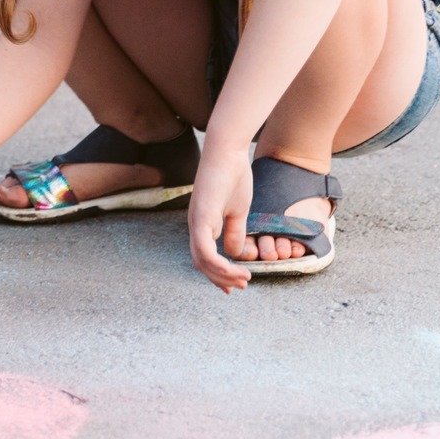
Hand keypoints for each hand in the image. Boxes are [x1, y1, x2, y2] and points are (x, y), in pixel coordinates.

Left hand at [187, 155, 253, 293]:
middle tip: (242, 286)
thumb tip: (234, 254)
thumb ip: (234, 232)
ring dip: (223, 274)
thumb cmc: (234, 177)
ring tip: (244, 279)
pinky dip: (217, 263)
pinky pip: (203, 248)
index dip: (219, 274)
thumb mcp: (237, 212)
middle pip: (201, 264)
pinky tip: (235, 268)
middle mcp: (195, 225)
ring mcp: (196, 221)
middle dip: (222, 279)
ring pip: (202, 260)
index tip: (236, 284)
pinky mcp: (201, 216)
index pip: (205, 258)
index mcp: (203, 225)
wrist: (228, 153)